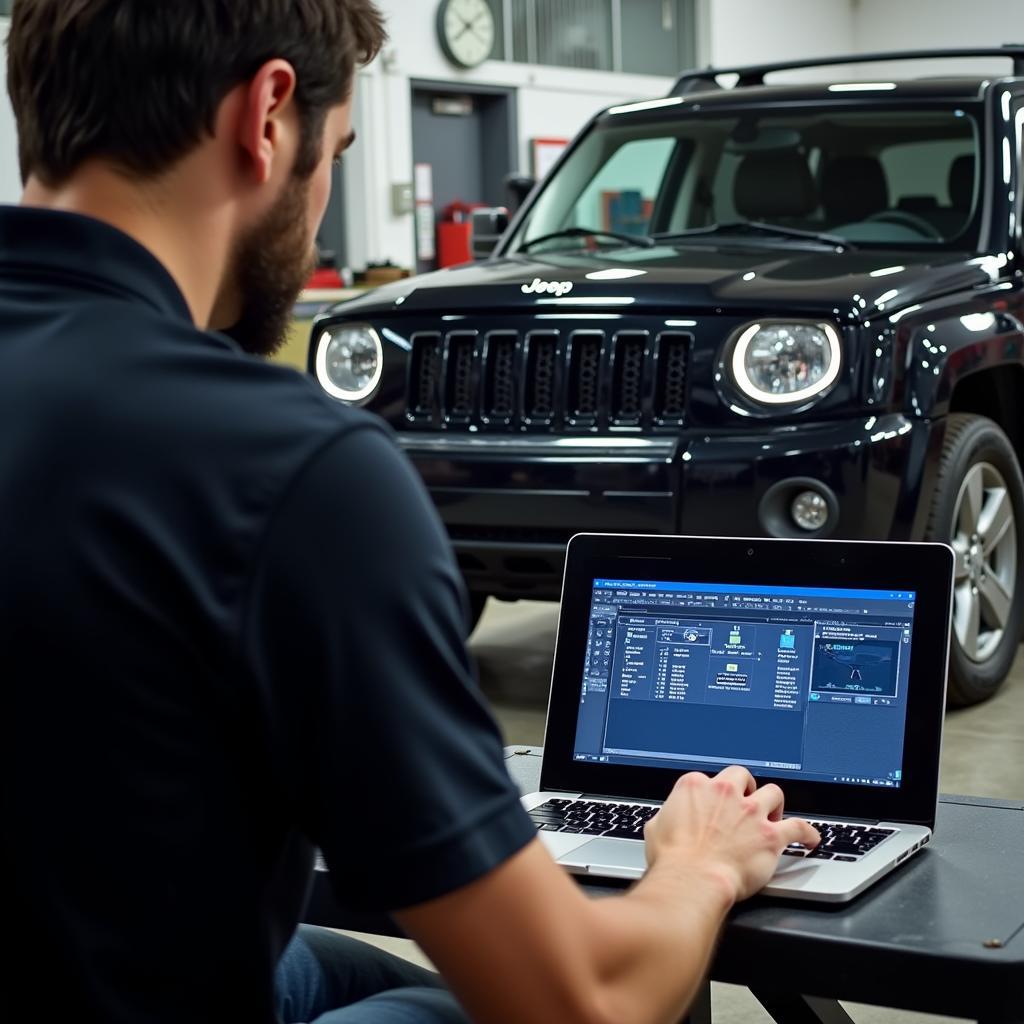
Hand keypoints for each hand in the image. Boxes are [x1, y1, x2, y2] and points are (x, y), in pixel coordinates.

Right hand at [643, 765, 819, 901]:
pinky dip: (808, 833)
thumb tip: (667, 819)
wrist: (693, 881)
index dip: (712, 794)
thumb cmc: (672, 860)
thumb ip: (667, 816)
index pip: (708, 779)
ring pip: (773, 792)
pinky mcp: (770, 835)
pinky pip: (799, 827)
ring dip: (773, 803)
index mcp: (695, 787)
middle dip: (746, 786)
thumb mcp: (656, 828)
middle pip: (742, 776)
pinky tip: (811, 839)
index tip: (715, 806)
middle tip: (746, 802)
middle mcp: (725, 793)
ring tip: (773, 814)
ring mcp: (750, 812)